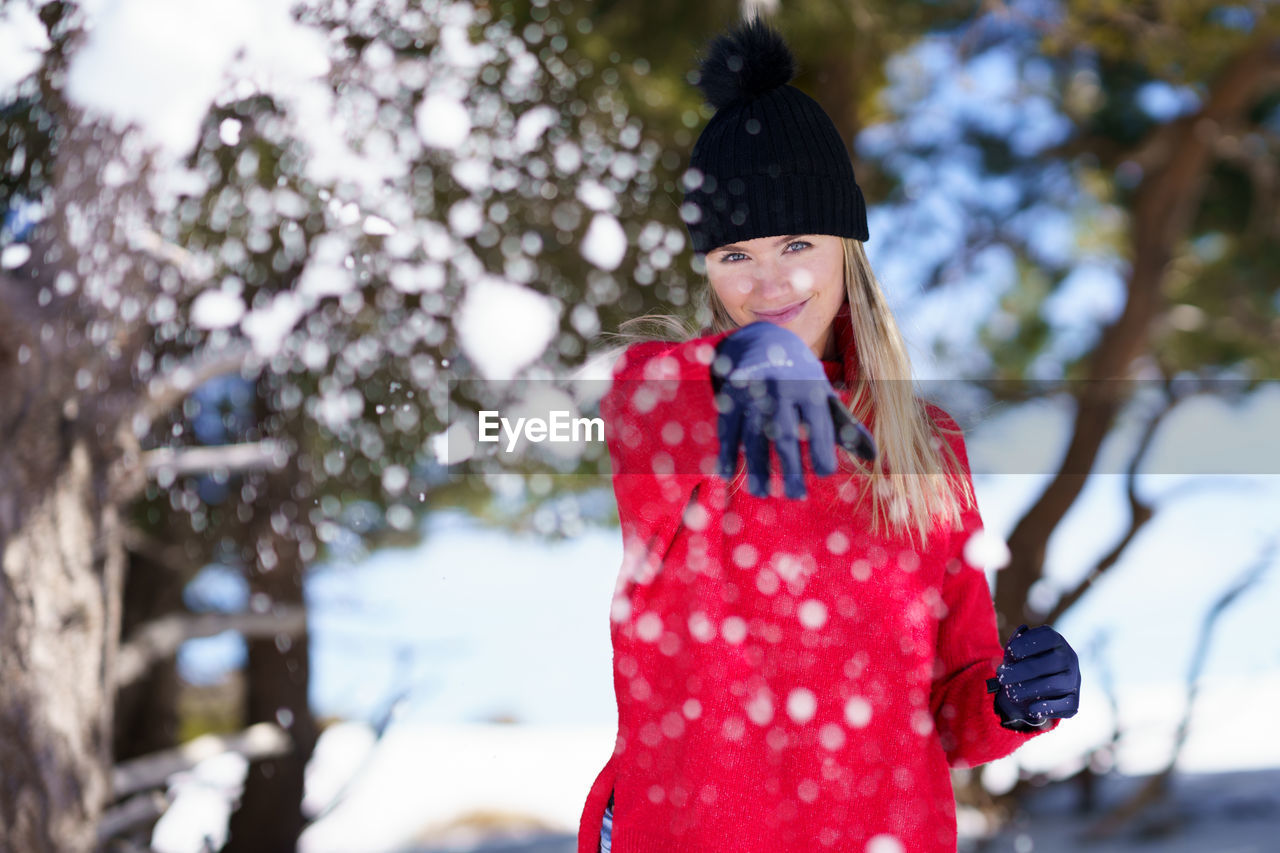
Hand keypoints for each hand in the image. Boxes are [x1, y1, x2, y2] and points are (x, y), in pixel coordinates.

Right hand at [711, 321, 874, 498]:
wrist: (762, 339)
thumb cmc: (801, 376)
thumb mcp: (823, 393)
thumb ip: (844, 425)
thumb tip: (872, 456)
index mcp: (810, 388)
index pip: (819, 425)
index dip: (822, 451)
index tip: (824, 473)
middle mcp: (781, 390)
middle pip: (785, 435)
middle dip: (790, 467)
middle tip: (796, 495)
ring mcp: (752, 393)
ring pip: (753, 435)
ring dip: (756, 467)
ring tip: (762, 493)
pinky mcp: (730, 396)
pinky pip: (727, 429)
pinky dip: (726, 452)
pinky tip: (728, 474)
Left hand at [987, 623, 1080, 731]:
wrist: (1028, 691)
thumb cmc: (1020, 665)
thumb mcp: (1014, 653)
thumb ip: (1015, 642)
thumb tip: (1022, 630)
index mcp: (1056, 641)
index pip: (1049, 637)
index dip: (1030, 643)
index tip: (1011, 651)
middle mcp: (1069, 658)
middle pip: (1054, 661)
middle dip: (1025, 670)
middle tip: (1002, 677)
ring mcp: (1073, 680)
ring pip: (1057, 684)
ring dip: (1030, 689)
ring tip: (1011, 693)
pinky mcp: (1073, 701)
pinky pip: (1066, 705)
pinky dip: (1047, 707)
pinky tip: (1031, 708)